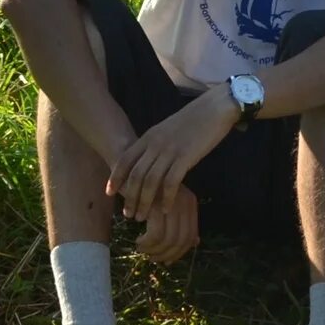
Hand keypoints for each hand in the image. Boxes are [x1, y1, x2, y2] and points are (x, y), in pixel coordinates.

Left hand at [112, 85, 239, 222]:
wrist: (215, 108)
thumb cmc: (194, 119)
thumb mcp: (167, 129)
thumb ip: (156, 144)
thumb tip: (149, 161)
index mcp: (149, 136)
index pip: (125, 160)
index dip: (115, 178)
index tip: (110, 193)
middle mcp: (155, 144)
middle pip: (135, 175)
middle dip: (129, 197)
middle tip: (128, 214)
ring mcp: (170, 151)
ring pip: (150, 182)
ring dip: (144, 202)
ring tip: (142, 217)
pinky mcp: (185, 157)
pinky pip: (171, 183)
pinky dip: (166, 199)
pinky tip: (166, 209)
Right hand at [132, 184, 199, 263]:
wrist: (126, 166)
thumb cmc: (145, 188)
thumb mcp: (166, 204)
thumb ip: (181, 222)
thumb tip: (195, 243)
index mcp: (190, 202)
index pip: (191, 236)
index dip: (179, 252)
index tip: (165, 259)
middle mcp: (184, 201)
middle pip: (181, 241)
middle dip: (166, 255)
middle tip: (151, 257)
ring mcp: (170, 202)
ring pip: (168, 240)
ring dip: (154, 251)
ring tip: (143, 249)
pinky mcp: (155, 204)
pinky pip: (155, 236)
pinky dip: (146, 244)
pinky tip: (138, 241)